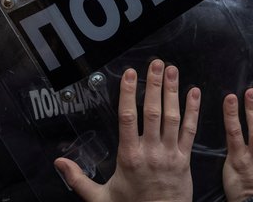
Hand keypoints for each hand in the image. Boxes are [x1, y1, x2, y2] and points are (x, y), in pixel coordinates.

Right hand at [54, 60, 200, 201]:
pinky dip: (193, 110)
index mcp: (129, 156)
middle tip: (156, 64)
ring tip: (172, 70)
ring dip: (172, 92)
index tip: (130, 74)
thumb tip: (58, 162)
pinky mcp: (185, 159)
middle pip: (152, 112)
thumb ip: (78, 179)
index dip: (128, 94)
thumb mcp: (99, 198)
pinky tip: (194, 93)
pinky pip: (190, 131)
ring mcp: (169, 154)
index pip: (127, 118)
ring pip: (172, 117)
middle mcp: (150, 151)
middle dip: (154, 85)